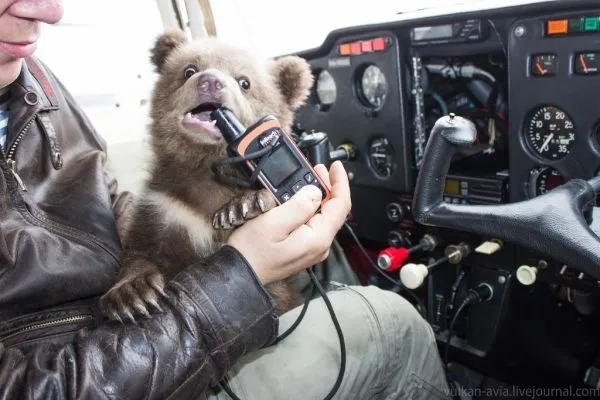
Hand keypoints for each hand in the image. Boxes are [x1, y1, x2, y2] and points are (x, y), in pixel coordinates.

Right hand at [227, 161, 350, 284]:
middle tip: (318, 169)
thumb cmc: (253, 251)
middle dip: (330, 187)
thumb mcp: (274, 222)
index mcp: (318, 238)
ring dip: (320, 196)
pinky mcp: (304, 248)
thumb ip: (298, 206)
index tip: (336, 166)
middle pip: (334, 210)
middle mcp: (320, 245)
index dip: (340, 183)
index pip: (340, 205)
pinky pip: (315, 223)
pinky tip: (302, 198)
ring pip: (325, 216)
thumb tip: (315, 192)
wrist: (241, 273)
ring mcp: (313, 248)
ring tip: (310, 179)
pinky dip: (312, 207)